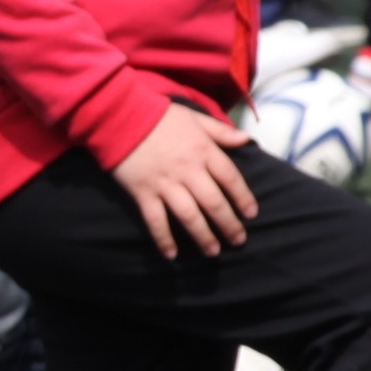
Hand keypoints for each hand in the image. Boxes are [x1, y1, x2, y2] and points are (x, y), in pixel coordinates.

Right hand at [110, 96, 259, 258]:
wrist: (120, 116)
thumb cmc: (160, 116)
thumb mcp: (195, 118)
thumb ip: (221, 131)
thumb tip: (247, 140)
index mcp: (203, 150)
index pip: (231, 178)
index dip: (243, 198)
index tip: (251, 214)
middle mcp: (188, 170)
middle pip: (214, 203)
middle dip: (229, 224)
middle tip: (238, 240)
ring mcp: (165, 184)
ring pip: (189, 216)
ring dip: (203, 237)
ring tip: (212, 252)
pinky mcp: (143, 193)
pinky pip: (155, 221)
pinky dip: (163, 239)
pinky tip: (171, 255)